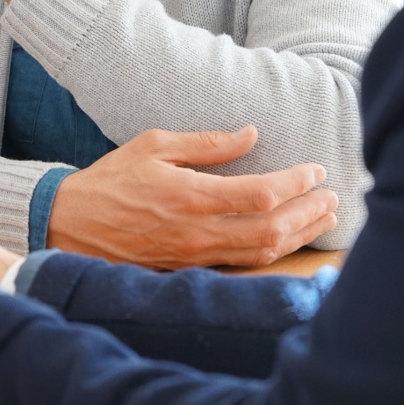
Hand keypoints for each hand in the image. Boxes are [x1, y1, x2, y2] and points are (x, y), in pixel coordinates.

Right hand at [47, 127, 338, 268]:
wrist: (70, 225)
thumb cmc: (111, 180)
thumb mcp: (154, 145)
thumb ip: (207, 143)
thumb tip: (251, 134)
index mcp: (190, 196)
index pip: (262, 194)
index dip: (298, 183)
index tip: (316, 170)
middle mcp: (197, 231)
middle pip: (272, 229)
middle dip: (309, 213)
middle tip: (333, 197)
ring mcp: (195, 256)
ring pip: (262, 253)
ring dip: (299, 235)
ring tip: (323, 218)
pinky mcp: (190, 269)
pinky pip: (243, 265)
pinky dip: (274, 252)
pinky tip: (289, 238)